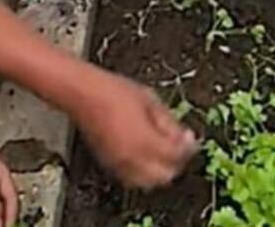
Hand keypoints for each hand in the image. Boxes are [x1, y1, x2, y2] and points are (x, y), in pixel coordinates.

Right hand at [72, 69, 198, 188]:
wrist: (83, 94)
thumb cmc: (114, 91)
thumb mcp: (151, 100)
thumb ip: (170, 123)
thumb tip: (185, 137)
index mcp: (145, 142)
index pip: (176, 156)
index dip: (188, 148)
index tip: (190, 138)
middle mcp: (132, 159)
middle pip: (165, 176)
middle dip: (176, 162)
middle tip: (179, 145)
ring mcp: (119, 165)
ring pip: (149, 182)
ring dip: (160, 170)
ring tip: (162, 150)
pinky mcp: (109, 165)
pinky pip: (133, 179)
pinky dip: (144, 172)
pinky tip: (145, 155)